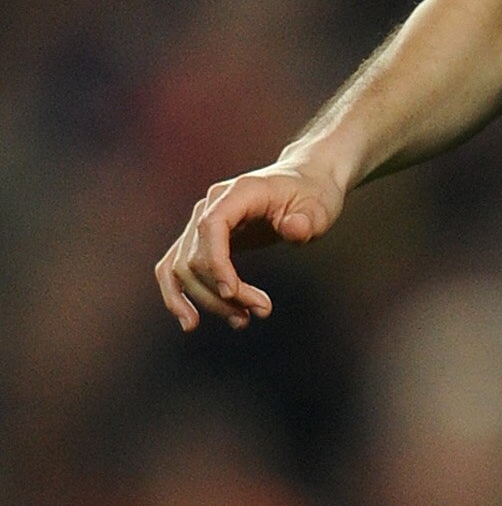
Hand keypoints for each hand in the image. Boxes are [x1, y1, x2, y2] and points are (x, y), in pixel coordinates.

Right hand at [154, 159, 345, 331]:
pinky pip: (177, 268)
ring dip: (207, 300)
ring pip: (183, 268)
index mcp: (238, 192)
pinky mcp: (202, 239)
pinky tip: (191, 321)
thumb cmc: (312, 195)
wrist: (305, 183)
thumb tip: (294, 229)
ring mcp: (202, 221)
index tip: (233, 294)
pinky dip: (178, 294)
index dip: (216, 263)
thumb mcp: (319, 207)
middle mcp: (211, 205)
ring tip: (242, 321)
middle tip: (262, 311)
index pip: (211, 227)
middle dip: (223, 292)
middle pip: (195, 255)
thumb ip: (307, 219)